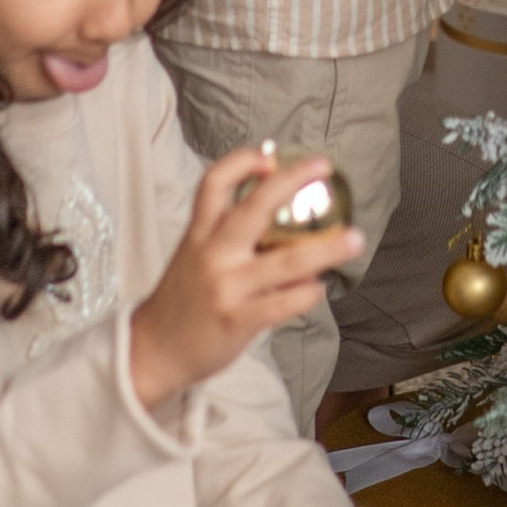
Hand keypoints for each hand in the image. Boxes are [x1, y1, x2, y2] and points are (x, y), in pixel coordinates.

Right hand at [127, 145, 363, 409]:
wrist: (152, 351)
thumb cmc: (183, 300)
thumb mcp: (195, 257)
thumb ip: (231, 238)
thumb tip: (284, 224)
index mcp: (199, 234)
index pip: (214, 183)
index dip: (241, 162)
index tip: (269, 155)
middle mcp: (213, 254)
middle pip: (254, 207)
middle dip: (291, 180)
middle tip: (323, 166)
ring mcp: (226, 287)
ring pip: (285, 261)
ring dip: (325, 249)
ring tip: (354, 239)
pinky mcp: (237, 320)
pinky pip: (282, 303)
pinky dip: (307, 293)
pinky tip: (319, 288)